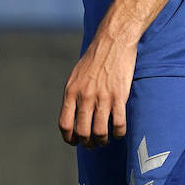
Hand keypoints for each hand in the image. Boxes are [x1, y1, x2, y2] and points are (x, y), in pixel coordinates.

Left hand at [58, 31, 137, 147]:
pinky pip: (118, 124)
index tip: (75, 142)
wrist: (113, 40)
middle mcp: (85, 96)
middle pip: (83, 132)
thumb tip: (73, 115)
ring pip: (100, 132)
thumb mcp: (76, 75)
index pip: (65, 124)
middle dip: (87, 143)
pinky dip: (118, 133)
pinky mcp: (119, 96)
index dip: (69, 138)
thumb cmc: (95, 57)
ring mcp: (103, 97)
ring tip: (106, 140)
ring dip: (103, 141)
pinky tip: (119, 132)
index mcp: (71, 91)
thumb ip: (74, 94)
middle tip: (93, 144)